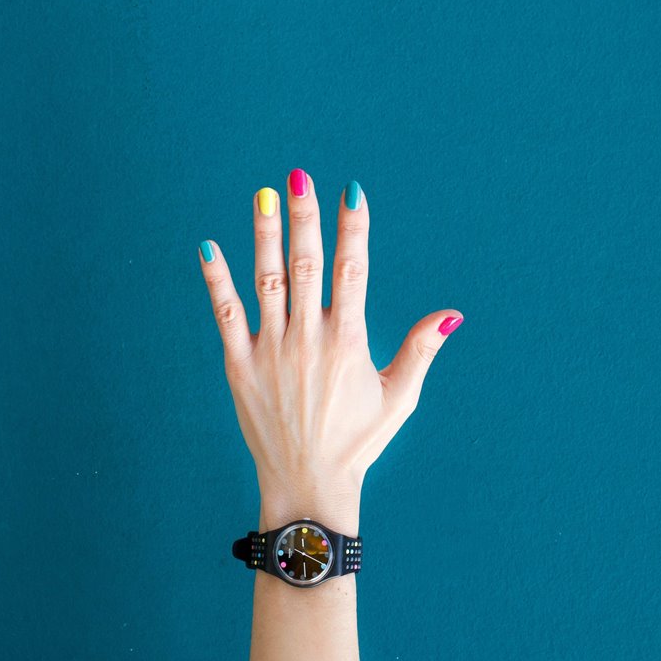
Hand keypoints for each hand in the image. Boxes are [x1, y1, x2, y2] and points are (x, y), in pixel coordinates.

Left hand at [198, 170, 462, 534]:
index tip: (351, 192)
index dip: (353, 229)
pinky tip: (208, 248)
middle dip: (305, 217)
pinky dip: (218, 281)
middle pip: (308, 265)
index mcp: (349, 342)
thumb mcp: (400, 398)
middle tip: (299, 176)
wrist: (308, 484)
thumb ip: (421, 350)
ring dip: (265, 235)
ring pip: (268, 281)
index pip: (354, 271)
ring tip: (263, 195)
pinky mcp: (240, 367)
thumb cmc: (357, 441)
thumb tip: (451, 314)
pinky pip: (226, 315)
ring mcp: (271, 351)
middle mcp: (309, 339)